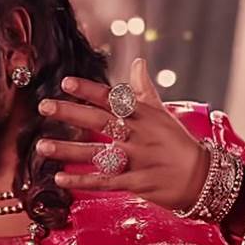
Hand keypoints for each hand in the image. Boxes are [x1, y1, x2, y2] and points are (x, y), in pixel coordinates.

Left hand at [35, 57, 209, 211]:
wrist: (203, 178)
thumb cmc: (178, 143)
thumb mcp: (163, 114)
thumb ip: (144, 90)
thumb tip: (137, 62)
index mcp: (143, 116)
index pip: (112, 99)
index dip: (89, 90)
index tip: (66, 82)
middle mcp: (137, 135)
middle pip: (99, 121)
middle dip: (70, 113)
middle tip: (43, 106)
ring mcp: (136, 159)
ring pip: (96, 153)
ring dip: (67, 150)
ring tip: (41, 146)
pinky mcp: (136, 182)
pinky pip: (104, 181)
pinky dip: (82, 180)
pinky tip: (59, 178)